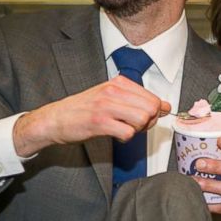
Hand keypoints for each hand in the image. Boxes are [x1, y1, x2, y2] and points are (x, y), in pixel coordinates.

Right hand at [12, 75, 170, 157]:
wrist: (55, 119)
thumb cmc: (83, 110)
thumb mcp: (111, 98)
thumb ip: (138, 101)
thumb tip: (165, 106)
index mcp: (118, 83)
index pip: (153, 98)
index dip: (153, 113)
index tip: (143, 119)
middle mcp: (113, 91)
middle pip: (151, 109)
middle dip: (148, 122)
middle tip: (134, 126)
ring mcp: (106, 106)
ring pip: (142, 119)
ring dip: (137, 130)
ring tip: (124, 129)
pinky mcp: (99, 122)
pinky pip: (128, 133)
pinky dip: (126, 137)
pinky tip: (115, 134)